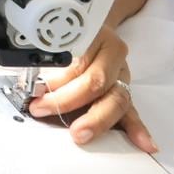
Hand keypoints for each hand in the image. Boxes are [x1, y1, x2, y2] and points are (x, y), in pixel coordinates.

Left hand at [28, 25, 156, 152]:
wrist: (97, 30)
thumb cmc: (73, 38)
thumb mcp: (59, 40)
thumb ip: (48, 60)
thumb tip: (29, 85)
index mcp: (95, 37)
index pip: (76, 61)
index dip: (56, 79)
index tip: (35, 91)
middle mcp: (112, 56)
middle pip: (97, 82)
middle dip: (68, 101)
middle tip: (44, 110)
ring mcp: (122, 75)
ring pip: (116, 99)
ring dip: (96, 120)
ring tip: (81, 134)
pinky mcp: (125, 92)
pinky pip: (132, 111)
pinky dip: (136, 128)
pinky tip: (143, 143)